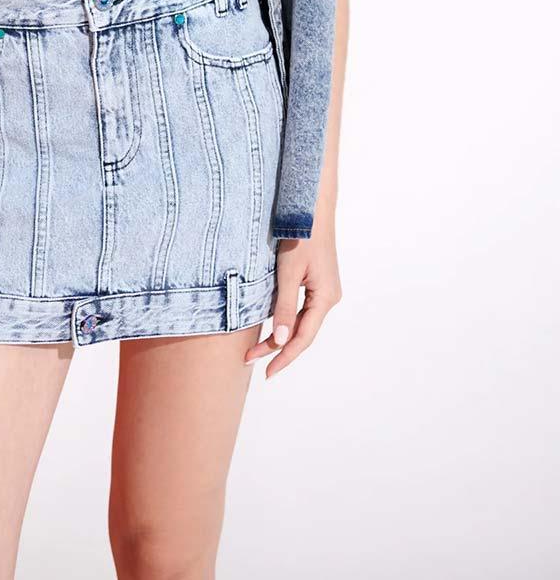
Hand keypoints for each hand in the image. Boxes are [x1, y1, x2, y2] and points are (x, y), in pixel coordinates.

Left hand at [244, 212, 341, 377]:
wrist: (311, 208)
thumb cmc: (300, 237)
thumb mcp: (288, 273)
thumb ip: (285, 307)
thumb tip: (281, 341)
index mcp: (325, 298)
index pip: (303, 338)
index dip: (284, 357)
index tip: (267, 372)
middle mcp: (329, 297)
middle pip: (302, 332)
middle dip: (277, 348)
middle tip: (251, 361)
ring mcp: (325, 289)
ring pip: (301, 321)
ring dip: (280, 334)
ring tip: (256, 349)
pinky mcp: (318, 281)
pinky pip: (302, 308)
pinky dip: (286, 319)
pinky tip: (273, 326)